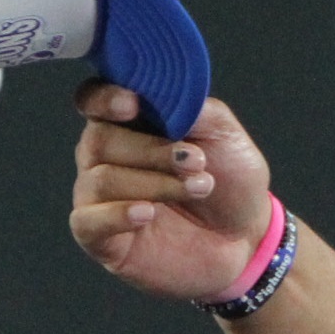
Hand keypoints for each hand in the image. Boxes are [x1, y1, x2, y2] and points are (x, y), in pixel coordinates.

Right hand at [69, 81, 277, 303]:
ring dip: (154, 183)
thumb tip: (162, 93)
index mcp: (128, 124)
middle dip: (151, 150)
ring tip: (200, 187)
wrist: (247, 238)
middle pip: (99, 140)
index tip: (133, 105)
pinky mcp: (102, 239)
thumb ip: (191, 108)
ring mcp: (100, 199)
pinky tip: (147, 213)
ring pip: (101, 180)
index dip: (105, 99)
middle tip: (197, 161)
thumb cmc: (230, 181)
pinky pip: (87, 222)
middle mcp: (105, 158)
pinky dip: (116, 215)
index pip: (93, 100)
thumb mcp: (224, 134)